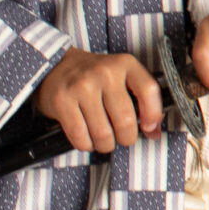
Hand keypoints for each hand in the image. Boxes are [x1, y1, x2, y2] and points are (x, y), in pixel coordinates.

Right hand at [35, 48, 163, 153]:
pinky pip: (80, 137)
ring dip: (105, 144)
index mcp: (124, 64)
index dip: (152, 115)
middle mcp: (104, 72)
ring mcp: (82, 86)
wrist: (55, 65)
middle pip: (125, 120)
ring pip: (103, 133)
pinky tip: (86, 139)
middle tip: (121, 137)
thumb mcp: (120, 77)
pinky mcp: (62, 101)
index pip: (149, 90)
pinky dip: (86, 145)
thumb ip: (140, 100)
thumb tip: (153, 133)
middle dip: (126, 138)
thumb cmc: (94, 77)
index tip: (147, 127)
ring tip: (103, 140)